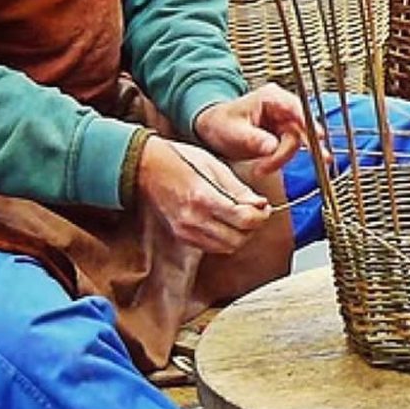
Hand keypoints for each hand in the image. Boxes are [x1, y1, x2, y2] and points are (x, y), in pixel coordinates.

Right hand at [136, 136, 270, 253]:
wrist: (146, 168)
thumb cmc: (180, 160)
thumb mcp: (214, 166)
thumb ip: (239, 189)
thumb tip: (261, 205)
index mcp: (204, 197)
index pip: (244, 219)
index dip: (261, 216)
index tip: (264, 207)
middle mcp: (194, 219)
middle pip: (239, 238)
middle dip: (253, 227)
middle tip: (255, 213)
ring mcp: (187, 231)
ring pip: (228, 247)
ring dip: (240, 236)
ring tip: (240, 218)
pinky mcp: (183, 237)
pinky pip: (213, 247)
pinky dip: (225, 239)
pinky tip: (225, 224)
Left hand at [194, 83, 328, 176]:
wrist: (214, 129)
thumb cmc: (221, 123)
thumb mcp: (233, 131)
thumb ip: (253, 139)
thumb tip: (271, 147)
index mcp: (271, 98)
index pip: (297, 109)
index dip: (309, 123)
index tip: (317, 137)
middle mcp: (282, 108)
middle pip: (299, 130)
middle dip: (287, 152)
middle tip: (277, 165)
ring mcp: (284, 122)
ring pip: (296, 143)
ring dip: (281, 159)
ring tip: (261, 168)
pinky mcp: (283, 135)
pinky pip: (291, 149)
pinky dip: (281, 160)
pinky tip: (268, 166)